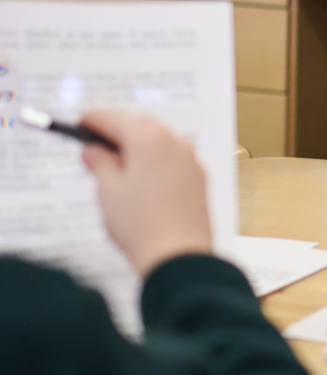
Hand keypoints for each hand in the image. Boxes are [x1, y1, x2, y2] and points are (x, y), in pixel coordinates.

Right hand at [80, 110, 212, 275]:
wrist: (179, 256)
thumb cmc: (140, 224)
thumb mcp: (108, 190)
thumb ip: (99, 162)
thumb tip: (93, 150)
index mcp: (150, 138)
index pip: (115, 118)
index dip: (93, 120)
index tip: (79, 125)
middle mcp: (175, 142)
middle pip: (140, 126)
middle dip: (116, 133)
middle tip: (94, 148)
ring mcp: (191, 159)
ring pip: (159, 142)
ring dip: (137, 147)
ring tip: (115, 168)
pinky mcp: (199, 177)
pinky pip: (173, 159)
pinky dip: (155, 161)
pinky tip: (142, 180)